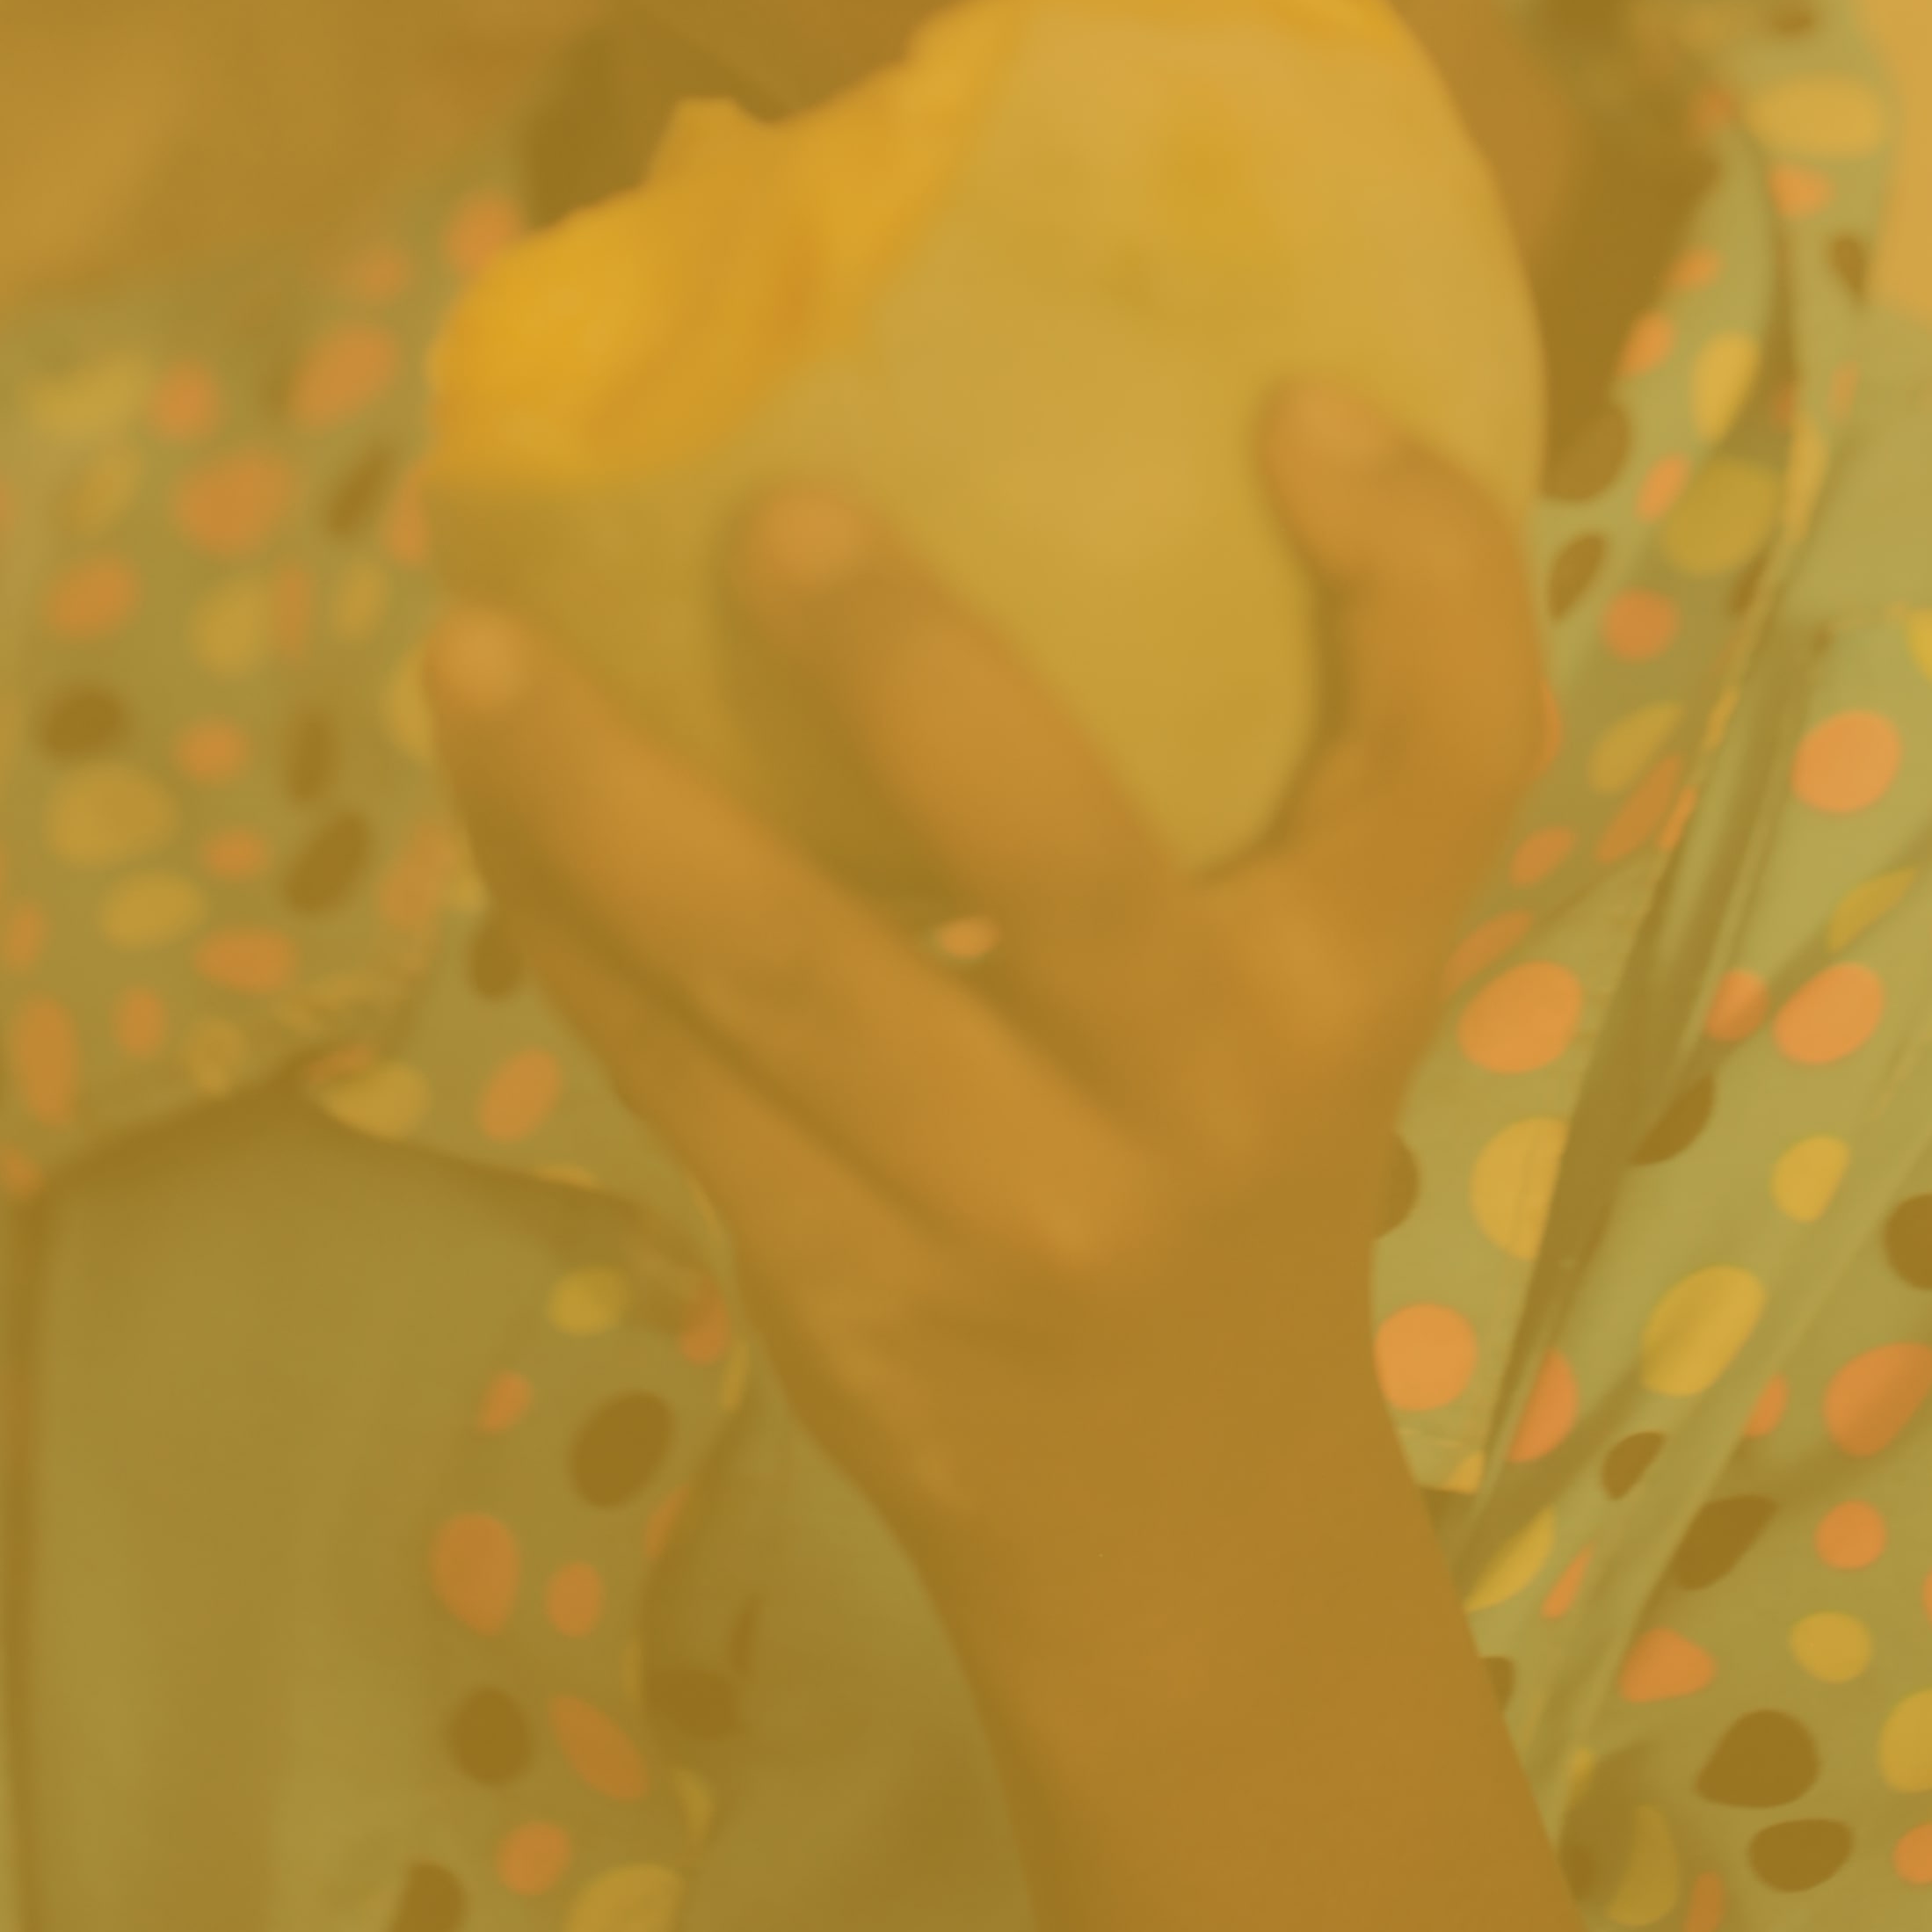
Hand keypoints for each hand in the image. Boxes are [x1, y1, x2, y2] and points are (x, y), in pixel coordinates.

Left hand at [419, 379, 1554, 1652]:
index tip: (1289, 400)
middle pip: (1059, 853)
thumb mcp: (1328, 966)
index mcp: (1358, 971)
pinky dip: (563, 911)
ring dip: (606, 795)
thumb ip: (1296, 749)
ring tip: (474, 643)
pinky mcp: (841, 1280)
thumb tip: (1204, 401)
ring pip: (783, 972)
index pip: (1457, 749)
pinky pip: (670, 1068)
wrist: (1182, 1531)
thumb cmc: (1242, 1147)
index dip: (1413, 563)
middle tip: (766, 502)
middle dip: (906, 671)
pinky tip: (486, 785)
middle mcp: (1209, 1085)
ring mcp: (1014, 1203)